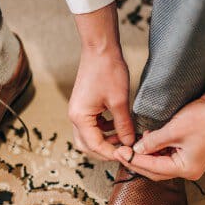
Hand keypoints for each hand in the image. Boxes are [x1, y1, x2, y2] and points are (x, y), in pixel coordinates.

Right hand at [68, 2, 134, 160]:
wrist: (100, 48)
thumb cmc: (108, 71)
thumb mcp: (120, 101)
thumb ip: (124, 125)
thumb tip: (129, 143)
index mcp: (80, 117)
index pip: (94, 146)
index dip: (112, 153)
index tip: (127, 155)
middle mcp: (75, 116)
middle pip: (87, 145)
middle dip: (105, 151)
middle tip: (123, 152)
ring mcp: (78, 110)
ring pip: (89, 136)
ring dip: (104, 141)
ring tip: (124, 139)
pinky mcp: (83, 105)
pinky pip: (91, 125)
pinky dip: (103, 130)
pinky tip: (117, 126)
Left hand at [113, 61, 204, 179]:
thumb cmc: (204, 118)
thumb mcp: (173, 130)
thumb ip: (153, 142)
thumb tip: (137, 149)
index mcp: (187, 169)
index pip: (154, 169)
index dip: (134, 160)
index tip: (120, 153)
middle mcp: (190, 169)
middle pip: (156, 170)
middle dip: (138, 160)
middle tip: (121, 151)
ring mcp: (191, 160)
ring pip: (161, 162)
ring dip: (147, 154)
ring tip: (133, 143)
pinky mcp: (191, 151)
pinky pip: (169, 154)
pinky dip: (157, 148)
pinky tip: (148, 139)